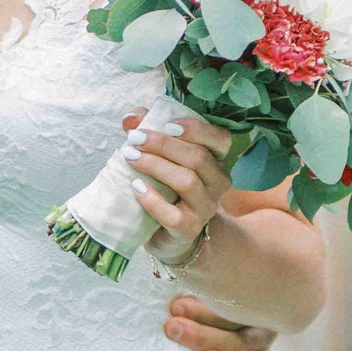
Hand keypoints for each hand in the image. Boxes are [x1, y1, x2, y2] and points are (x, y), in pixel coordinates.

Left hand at [122, 107, 232, 244]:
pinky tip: (136, 187)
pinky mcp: (189, 229)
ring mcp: (206, 207)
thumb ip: (149, 132)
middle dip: (163, 144)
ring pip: (187, 182)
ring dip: (156, 166)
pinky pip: (173, 214)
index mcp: (216, 159)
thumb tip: (131, 117)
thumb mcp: (161, 157)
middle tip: (134, 139)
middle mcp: (218, 182)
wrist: (168, 233)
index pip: (221, 139)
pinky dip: (153, 199)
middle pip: (198, 157)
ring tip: (130, 157)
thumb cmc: (166, 187)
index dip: (198, 129)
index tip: (168, 124)